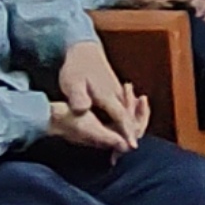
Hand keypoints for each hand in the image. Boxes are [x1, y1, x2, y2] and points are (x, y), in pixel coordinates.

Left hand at [54, 36, 150, 151]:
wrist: (84, 49)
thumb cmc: (76, 68)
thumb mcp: (72, 82)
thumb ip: (78, 97)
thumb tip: (82, 110)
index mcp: (108, 95)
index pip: (122, 117)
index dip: (127, 133)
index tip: (131, 147)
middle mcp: (118, 95)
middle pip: (131, 118)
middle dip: (131, 135)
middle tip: (119, 155)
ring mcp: (119, 93)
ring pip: (131, 114)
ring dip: (132, 128)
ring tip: (123, 146)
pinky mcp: (117, 92)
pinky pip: (127, 110)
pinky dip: (129, 120)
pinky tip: (122, 130)